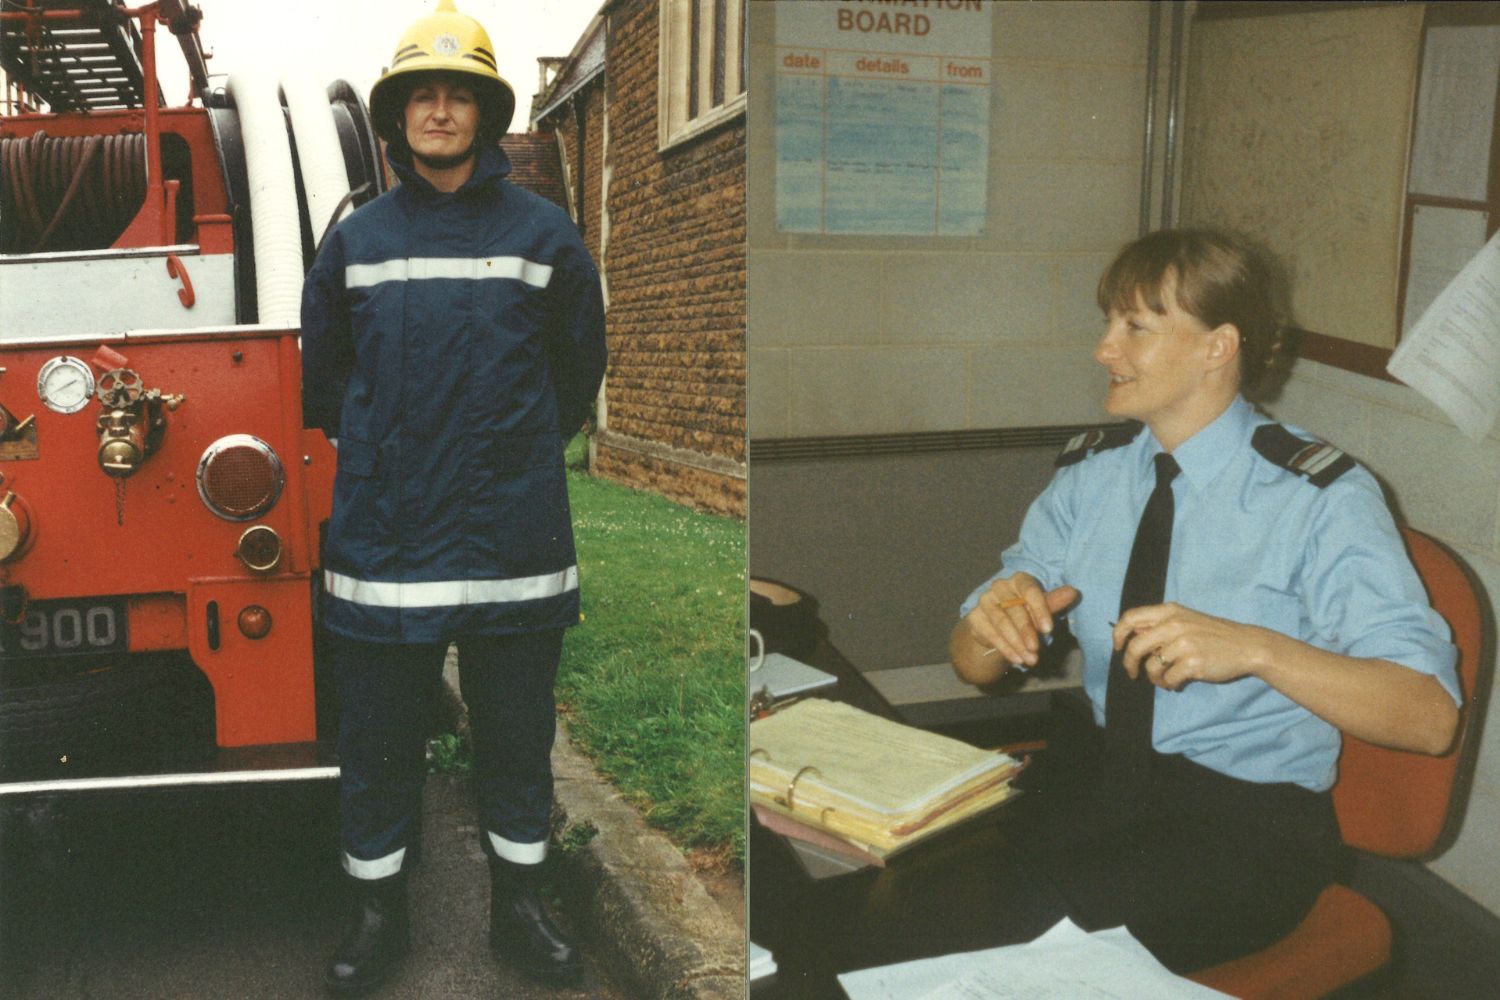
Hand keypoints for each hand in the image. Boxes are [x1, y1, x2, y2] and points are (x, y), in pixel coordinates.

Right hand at [965, 573, 1079, 667]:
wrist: (1000, 627)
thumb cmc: (1026, 613)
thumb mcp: (1041, 609)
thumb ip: (1054, 602)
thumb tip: (1073, 592)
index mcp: (1018, 580)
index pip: (1029, 591)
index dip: (1039, 610)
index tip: (1049, 629)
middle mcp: (999, 587)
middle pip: (1014, 609)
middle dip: (1027, 631)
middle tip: (1037, 650)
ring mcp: (985, 601)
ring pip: (1002, 623)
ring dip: (1017, 644)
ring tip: (1030, 659)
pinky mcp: (975, 617)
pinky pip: (991, 634)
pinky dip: (1005, 648)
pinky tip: (1017, 659)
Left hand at [1113, 602, 1275, 689]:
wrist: (1246, 645)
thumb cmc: (1213, 634)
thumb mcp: (1185, 619)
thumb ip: (1160, 625)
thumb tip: (1131, 636)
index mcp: (1169, 611)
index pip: (1130, 618)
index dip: (1118, 634)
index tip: (1118, 648)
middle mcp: (1174, 624)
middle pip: (1134, 646)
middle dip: (1129, 663)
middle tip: (1133, 673)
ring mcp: (1184, 644)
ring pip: (1151, 666)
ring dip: (1154, 678)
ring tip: (1164, 679)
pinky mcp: (1193, 663)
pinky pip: (1168, 679)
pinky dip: (1169, 684)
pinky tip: (1176, 683)